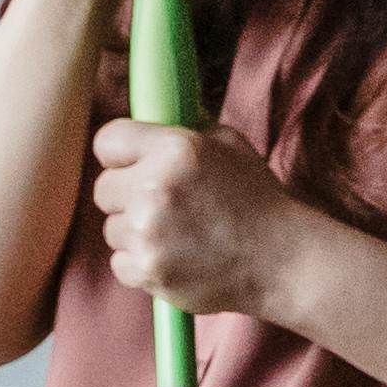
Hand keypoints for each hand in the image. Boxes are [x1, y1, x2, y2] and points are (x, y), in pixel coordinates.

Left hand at [91, 116, 321, 323]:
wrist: (282, 260)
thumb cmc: (257, 200)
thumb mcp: (228, 145)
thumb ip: (183, 130)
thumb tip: (150, 116)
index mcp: (175, 148)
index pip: (107, 141)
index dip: (120, 154)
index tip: (133, 164)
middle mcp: (155, 187)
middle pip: (103, 189)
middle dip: (127, 196)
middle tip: (164, 205)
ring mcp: (148, 232)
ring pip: (111, 229)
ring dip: (136, 233)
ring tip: (178, 234)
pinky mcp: (147, 270)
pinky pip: (120, 263)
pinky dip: (142, 264)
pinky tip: (176, 258)